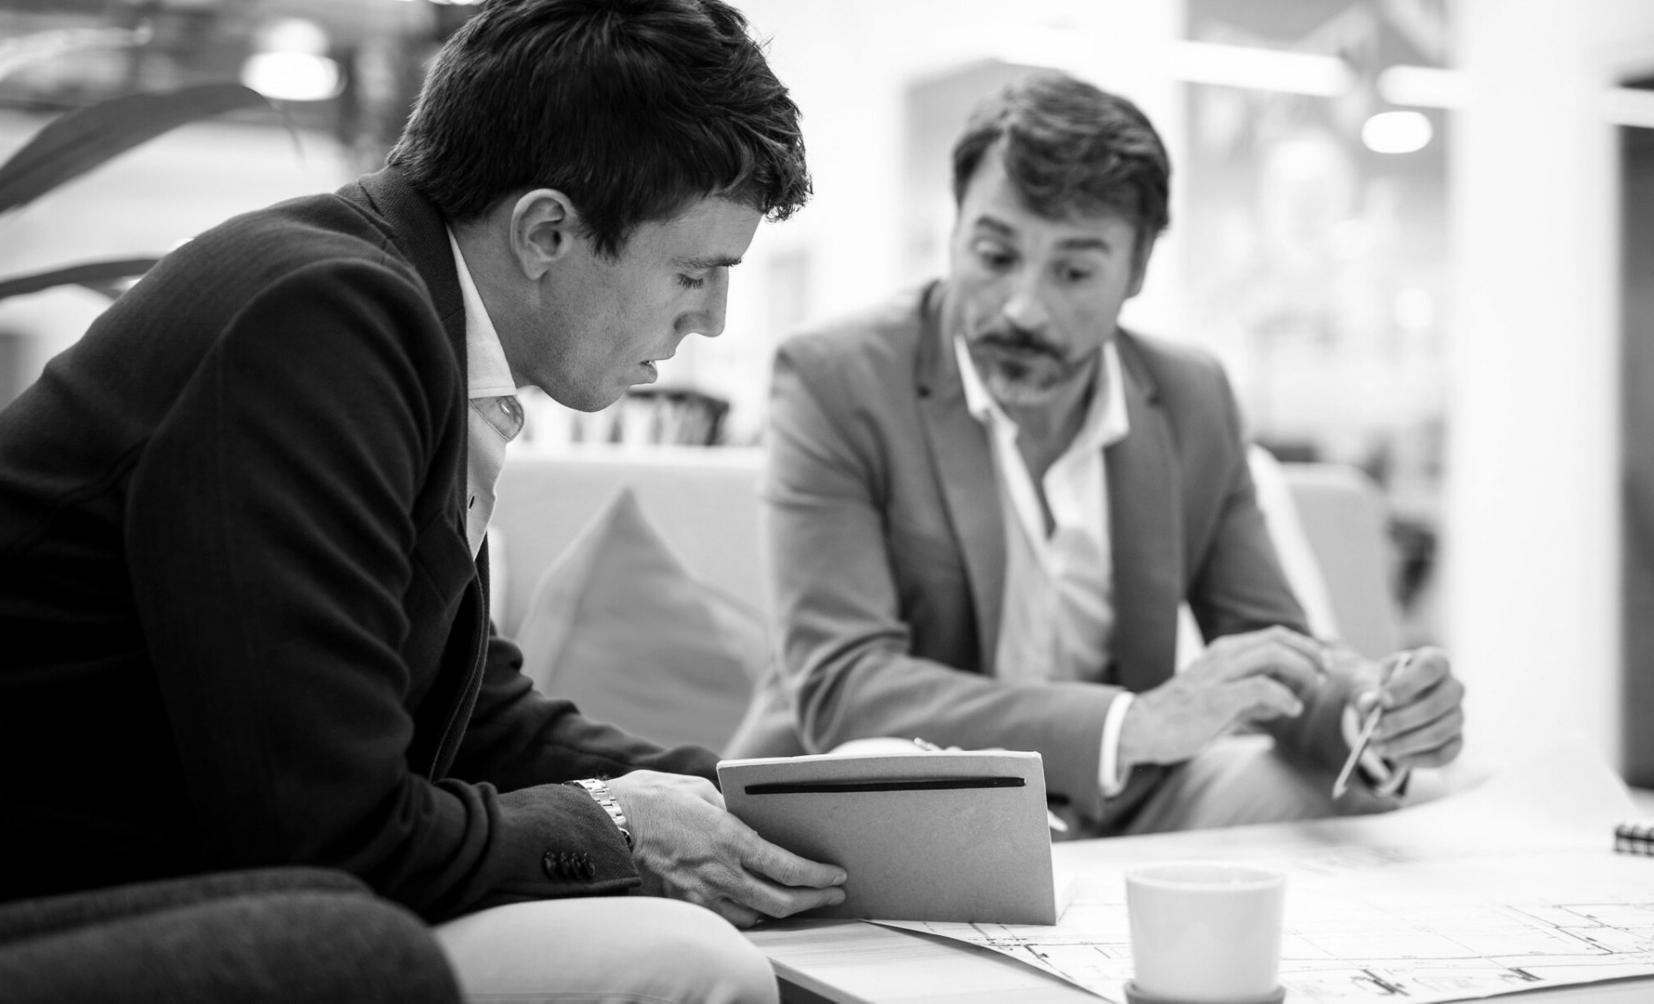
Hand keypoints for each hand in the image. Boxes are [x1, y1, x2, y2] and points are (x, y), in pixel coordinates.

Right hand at [606, 770, 846, 927]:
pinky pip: (726, 918)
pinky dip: (747, 914)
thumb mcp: (702, 789)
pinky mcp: (686, 904)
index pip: (788, 868)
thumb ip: (730, 807)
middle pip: (781, 901)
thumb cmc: (652, 799)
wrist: (608, 824)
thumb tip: (747, 815)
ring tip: (799, 902)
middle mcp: (722, 872)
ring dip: (782, 911)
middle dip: (813, 900)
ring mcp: (703, 894)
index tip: (835, 876)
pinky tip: (756, 905)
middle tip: (832, 895)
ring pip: (756, 915)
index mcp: (731, 838)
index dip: (818, 876)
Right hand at [1119, 626, 1325, 768]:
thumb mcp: (1223, 701)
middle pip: (1279, 639)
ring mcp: (1220, 674)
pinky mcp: (1217, 697)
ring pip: (1273, 655)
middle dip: (1311, 654)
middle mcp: (1223, 655)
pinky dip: (1284, 696)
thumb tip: (1284, 700)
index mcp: (1224, 652)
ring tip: (1313, 687)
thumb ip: (1253, 696)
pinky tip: (1291, 709)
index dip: (1304, 647)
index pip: (1274, 636)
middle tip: (1326, 672)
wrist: (1143, 728)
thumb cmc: (1181, 717)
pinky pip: (1262, 687)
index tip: (1322, 664)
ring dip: (1302, 669)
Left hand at [1350, 646, 1463, 769]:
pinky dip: (1417, 759)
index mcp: (1435, 661)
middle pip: (1435, 705)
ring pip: (1438, 733)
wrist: (1394, 703)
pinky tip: (1396, 757)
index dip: (1407, 685)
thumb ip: (1368, 694)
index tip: (1383, 699)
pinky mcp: (1457, 740)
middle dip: (1401, 721)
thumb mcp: (1371, 685)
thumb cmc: (1385, 689)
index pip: (1430, 668)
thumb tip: (1370, 705)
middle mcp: (1454, 687)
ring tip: (1377, 746)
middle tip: (1374, 731)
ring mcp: (1459, 715)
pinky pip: (1443, 755)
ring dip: (1404, 743)